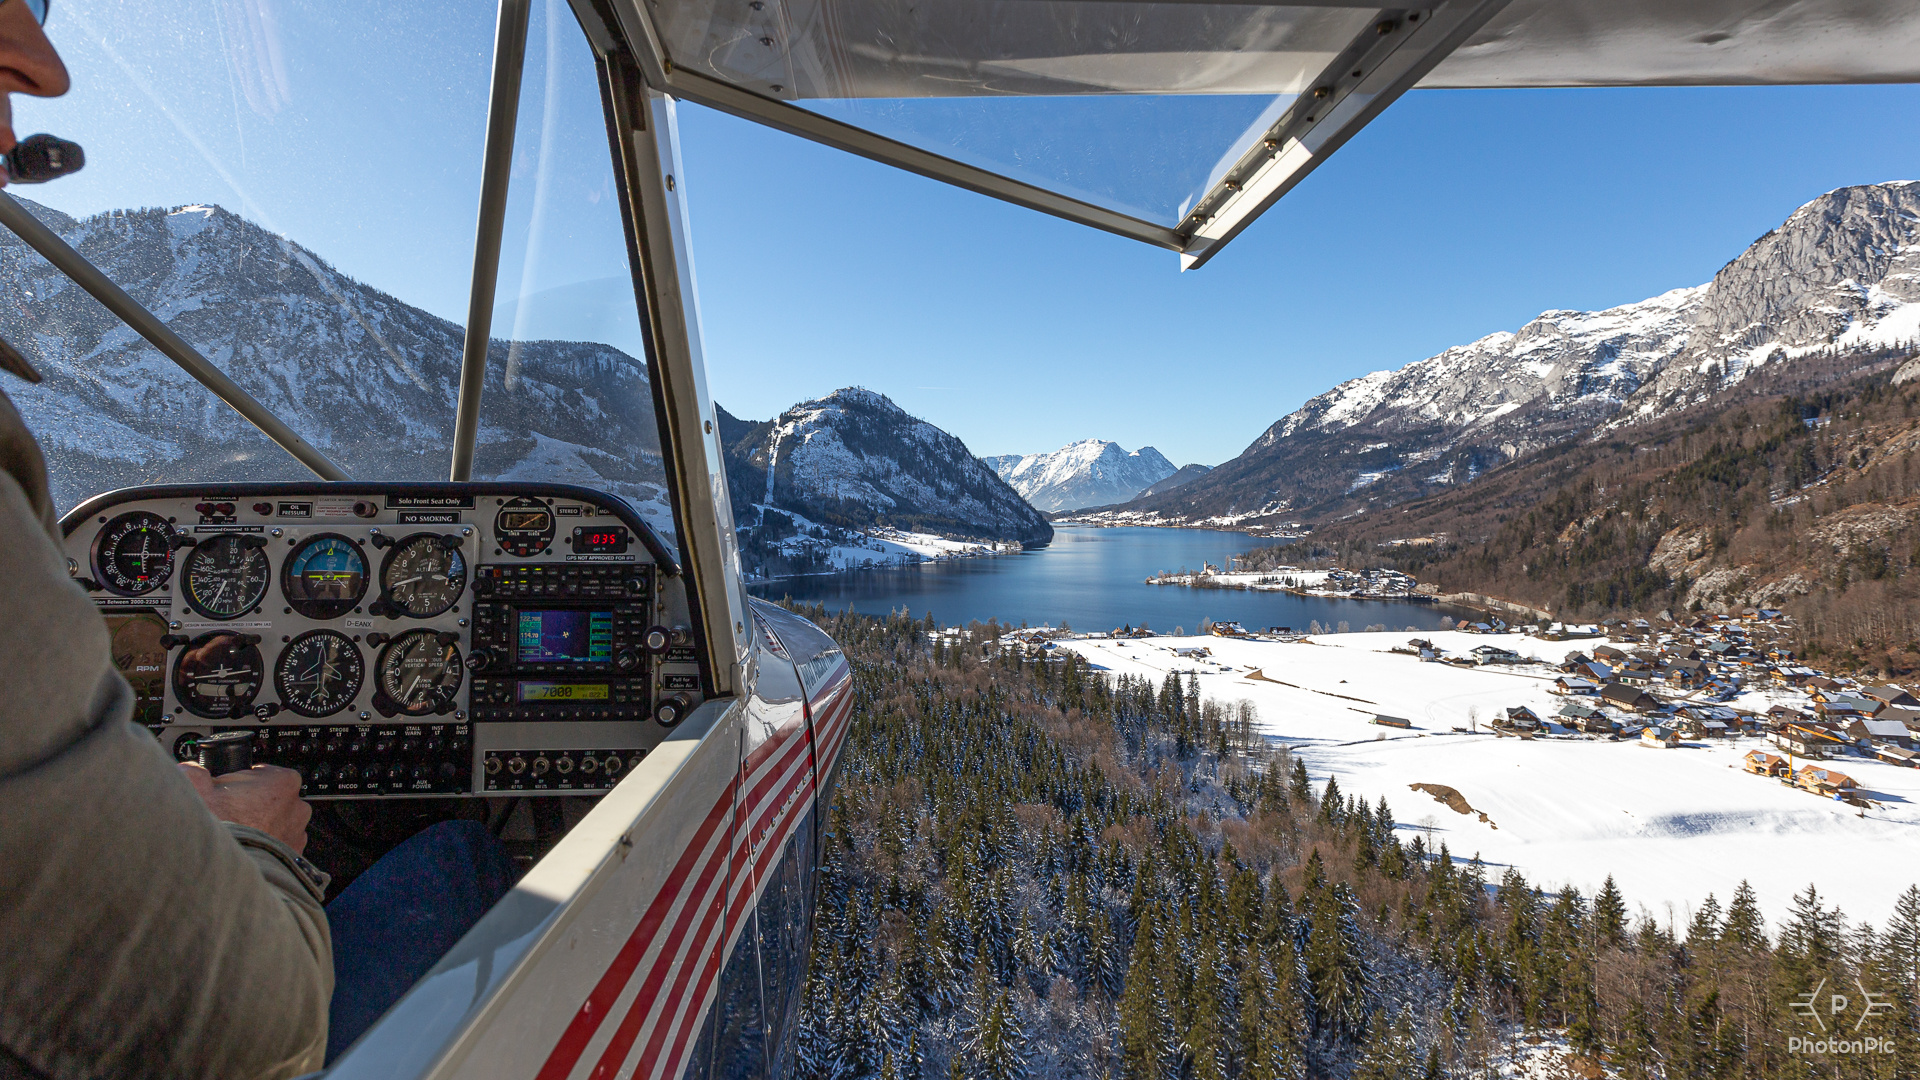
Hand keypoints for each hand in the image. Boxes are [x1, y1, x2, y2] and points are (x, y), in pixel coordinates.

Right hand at [180, 762, 312, 854]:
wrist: (222, 870)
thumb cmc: (216, 828)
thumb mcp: (196, 787)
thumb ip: (195, 772)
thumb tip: (191, 770)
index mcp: (282, 781)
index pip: (262, 773)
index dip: (241, 782)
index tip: (228, 791)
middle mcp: (297, 807)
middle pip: (271, 799)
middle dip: (252, 805)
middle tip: (228, 814)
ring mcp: (297, 833)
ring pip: (277, 823)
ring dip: (259, 827)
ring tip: (235, 833)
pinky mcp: (293, 856)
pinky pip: (278, 846)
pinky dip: (264, 847)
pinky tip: (245, 848)